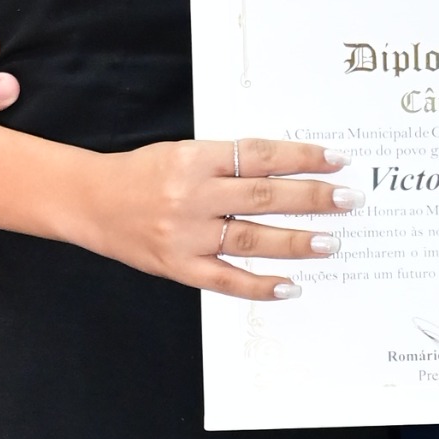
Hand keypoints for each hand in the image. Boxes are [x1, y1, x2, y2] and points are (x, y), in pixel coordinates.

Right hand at [69, 136, 350, 299]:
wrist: (89, 201)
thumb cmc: (143, 174)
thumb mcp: (183, 153)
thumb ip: (228, 163)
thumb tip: (288, 171)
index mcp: (195, 158)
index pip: (260, 156)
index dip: (302, 158)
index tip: (337, 160)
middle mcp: (192, 195)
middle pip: (264, 196)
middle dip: (312, 198)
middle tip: (349, 201)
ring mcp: (185, 234)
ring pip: (251, 239)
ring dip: (296, 242)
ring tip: (330, 242)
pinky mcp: (178, 266)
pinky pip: (226, 280)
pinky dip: (260, 285)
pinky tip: (291, 285)